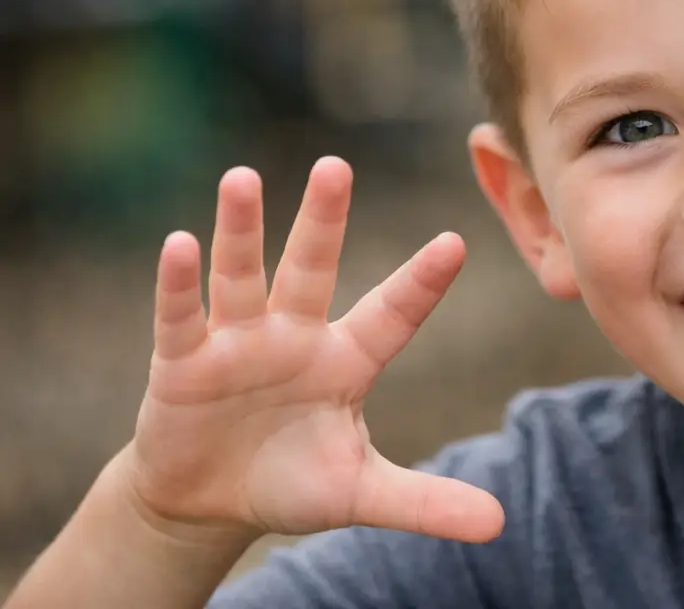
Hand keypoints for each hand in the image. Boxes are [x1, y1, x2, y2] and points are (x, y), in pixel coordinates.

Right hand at [123, 157, 504, 543]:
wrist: (207, 501)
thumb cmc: (290, 481)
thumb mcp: (360, 493)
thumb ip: (426, 501)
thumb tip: (499, 524)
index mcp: (346, 360)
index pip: (393, 314)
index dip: (421, 283)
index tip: (457, 242)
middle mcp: (294, 336)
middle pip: (311, 268)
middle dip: (322, 219)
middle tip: (335, 165)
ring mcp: (237, 342)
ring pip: (242, 275)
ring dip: (241, 230)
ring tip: (243, 178)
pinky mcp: (181, 363)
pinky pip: (181, 317)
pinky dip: (180, 284)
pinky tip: (178, 242)